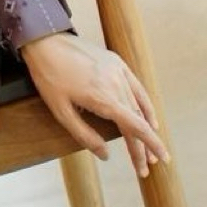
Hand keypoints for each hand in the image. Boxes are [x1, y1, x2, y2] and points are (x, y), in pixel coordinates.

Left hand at [20, 32, 169, 177]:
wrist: (44, 40)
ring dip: (145, 127)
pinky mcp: (116, 62)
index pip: (136, 127)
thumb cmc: (48, 76)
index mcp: (103, 98)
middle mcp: (116, 84)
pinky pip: (136, 86)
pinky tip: (149, 116)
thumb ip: (84, 135)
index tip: (163, 159)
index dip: (151, 145)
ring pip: (138, 105)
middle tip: (145, 166)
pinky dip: (145, 103)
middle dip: (142, 145)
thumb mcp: (60, 110)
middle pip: (137, 120)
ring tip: (148, 149)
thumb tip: (105, 155)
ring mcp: (118, 71)